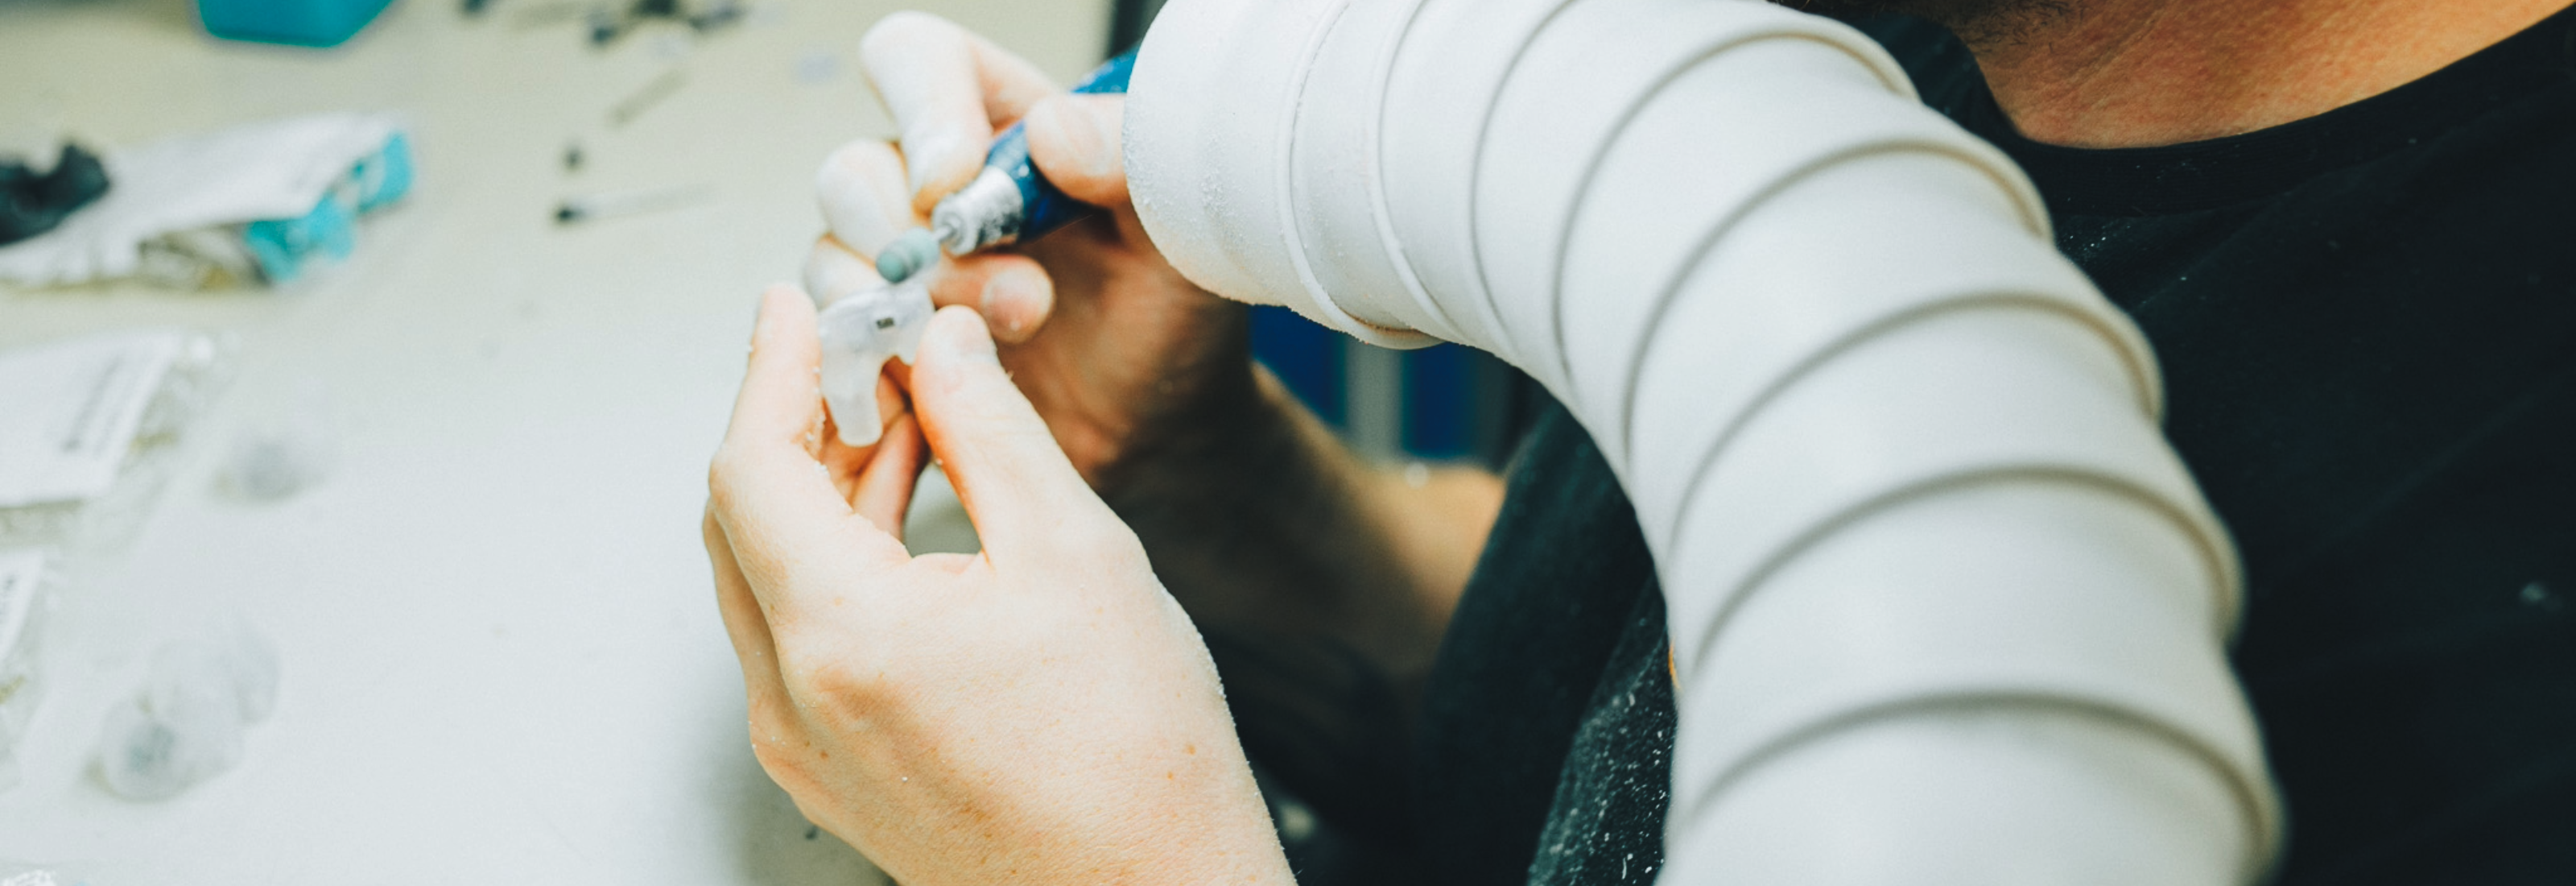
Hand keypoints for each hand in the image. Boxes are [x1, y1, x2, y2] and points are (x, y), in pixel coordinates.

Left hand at [704, 285, 1293, 885]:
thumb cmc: (1136, 763)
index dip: (773, 367)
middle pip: (742, 518)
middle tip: (861, 352)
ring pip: (766, 576)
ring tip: (901, 421)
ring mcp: (806, 746)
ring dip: (817, 486)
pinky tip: (902, 515)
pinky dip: (834, 557)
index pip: (751, 464)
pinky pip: (798, 635)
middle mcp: (795, 701)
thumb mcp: (1076, 555)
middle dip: (795, 418)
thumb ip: (993, 432)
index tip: (795, 307)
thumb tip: (945, 347)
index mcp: (842, 637)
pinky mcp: (833, 772)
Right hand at [807, 11, 1255, 483]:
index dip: (919, 110)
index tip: (953, 181)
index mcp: (1003, 119)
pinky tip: (957, 380)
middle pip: (852, 172)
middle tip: (1022, 297)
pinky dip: (884, 362)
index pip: (914, 61)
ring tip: (1011, 337)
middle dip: (920, 245)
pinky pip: (839, 338)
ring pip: (834, 258)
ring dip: (910, 310)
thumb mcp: (1180, 224)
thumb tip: (1051, 130)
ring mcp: (905, 263)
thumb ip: (1127, 159)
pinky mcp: (889, 337)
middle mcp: (937, 184)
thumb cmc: (1172, 308)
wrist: (1161, 415)